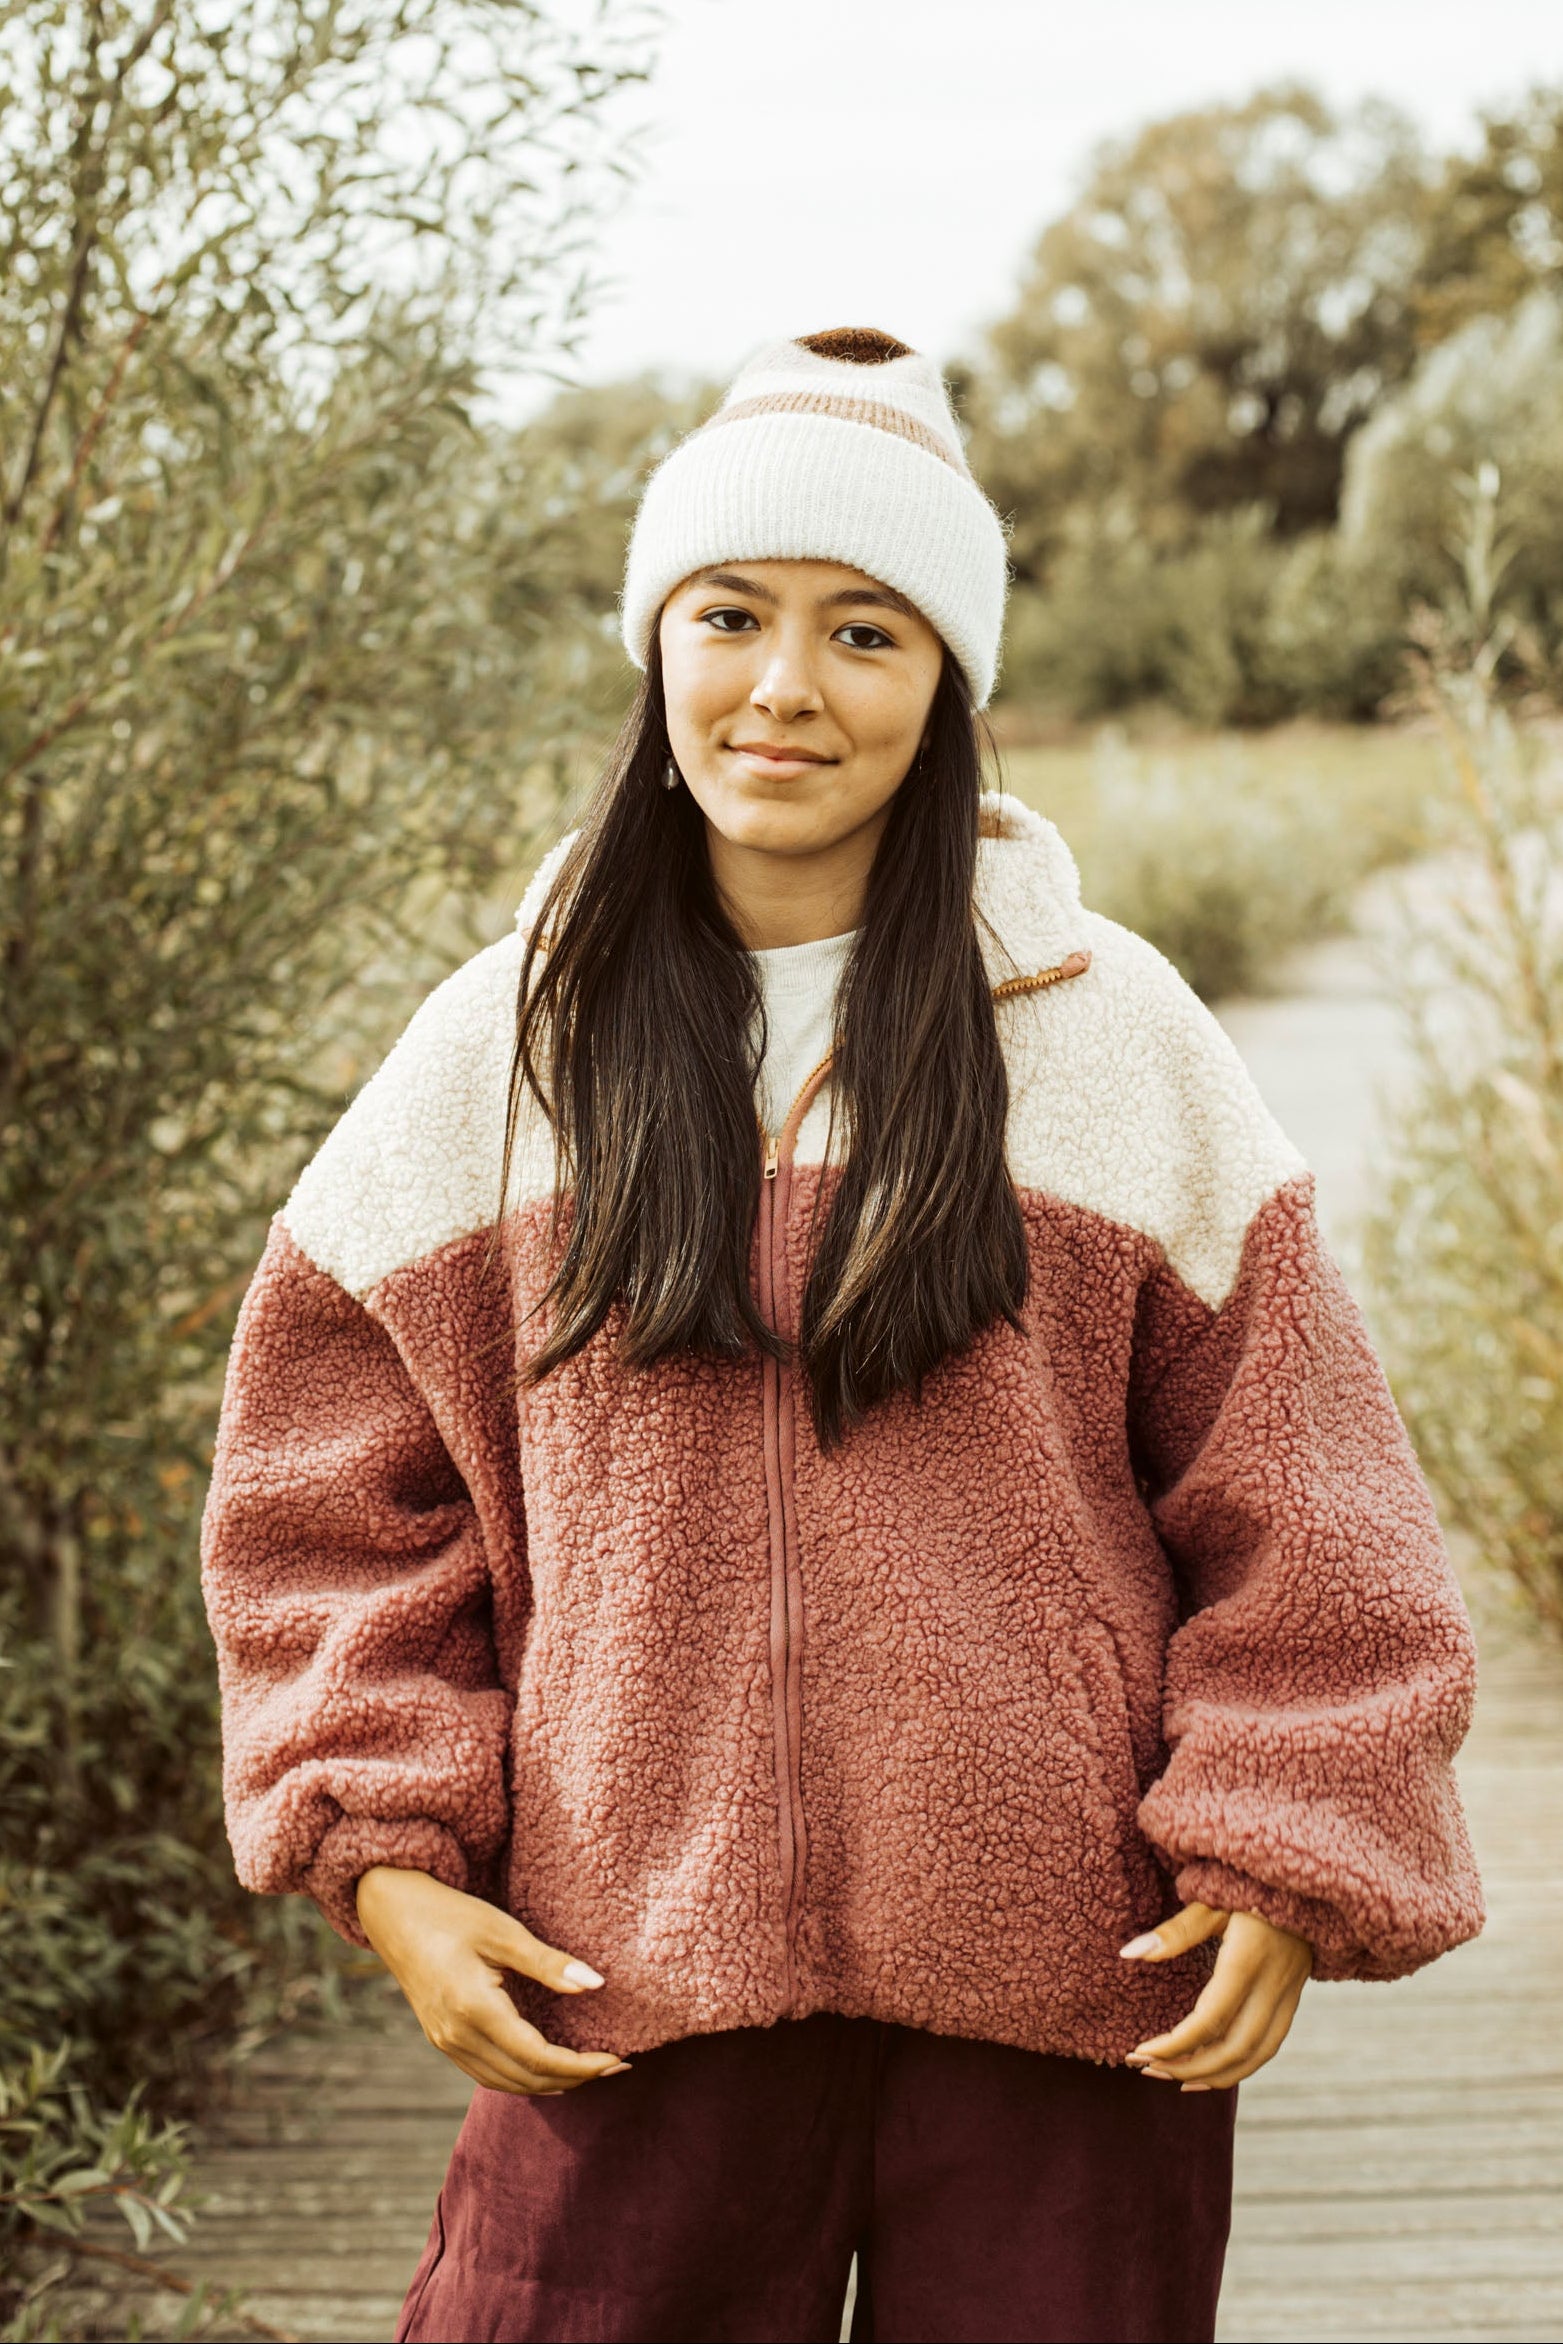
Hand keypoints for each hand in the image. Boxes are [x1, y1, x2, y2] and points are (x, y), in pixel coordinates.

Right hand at [356, 1866, 628, 2095]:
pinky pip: (487, 2074)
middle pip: (525, 2078)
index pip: (539, 2057)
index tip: (618, 2059)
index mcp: (475, 2009)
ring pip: (505, 2083)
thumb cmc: (451, 1914)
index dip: (582, 2065)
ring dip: (550, 2083)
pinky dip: (522, 2078)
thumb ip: (549, 1963)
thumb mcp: (503, 1932)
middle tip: (616, 2066)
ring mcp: (445, 2043)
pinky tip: (545, 2068)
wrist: (393, 1913)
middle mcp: (457, 2037)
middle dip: (574, 2078)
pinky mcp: (441, 2040)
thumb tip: (597, 1985)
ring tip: (589, 2071)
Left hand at [1121, 1902, 1311, 2089]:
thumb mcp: (1210, 1900)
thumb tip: (1129, 1954)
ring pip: (1256, 2056)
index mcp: (1247, 1960)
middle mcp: (1273, 1985)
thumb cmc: (1248, 1884)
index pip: (1209, 2021)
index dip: (1173, 2045)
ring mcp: (1289, 1994)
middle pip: (1233, 2049)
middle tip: (1146, 2070)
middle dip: (1187, 2068)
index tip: (1139, 2053)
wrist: (1307, 1881)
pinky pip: (1270, 2046)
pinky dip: (1241, 2067)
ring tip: (1174, 2079)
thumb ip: (1174, 1932)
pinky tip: (1213, 2071)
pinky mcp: (1294, 1998)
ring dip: (1215, 2076)